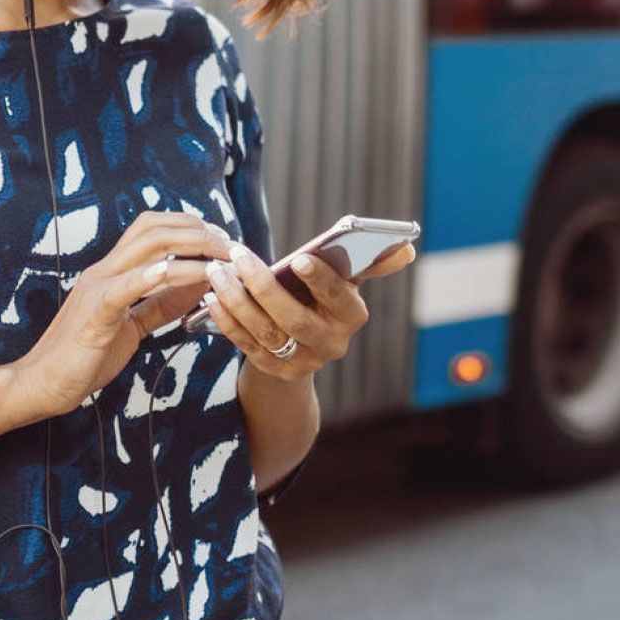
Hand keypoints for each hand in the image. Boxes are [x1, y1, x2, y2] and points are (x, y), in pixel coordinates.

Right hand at [0, 212, 233, 426]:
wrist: (41, 384)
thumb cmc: (83, 358)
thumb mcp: (130, 327)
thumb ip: (160, 305)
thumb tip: (196, 286)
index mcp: (111, 273)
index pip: (151, 229)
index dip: (189, 226)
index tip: (221, 239)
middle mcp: (103, 271)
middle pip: (154, 228)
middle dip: (198, 231)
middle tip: (230, 246)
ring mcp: (98, 288)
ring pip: (147, 247)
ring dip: (192, 248)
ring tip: (222, 259)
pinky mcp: (96, 313)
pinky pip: (130, 286)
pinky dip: (161, 275)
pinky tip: (189, 275)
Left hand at [199, 242, 398, 381]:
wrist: (301, 351)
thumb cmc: (320, 302)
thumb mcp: (345, 283)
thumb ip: (370, 264)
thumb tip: (407, 248)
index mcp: (352, 317)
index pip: (340, 298)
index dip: (321, 280)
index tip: (298, 257)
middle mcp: (330, 344)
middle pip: (295, 319)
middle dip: (264, 287)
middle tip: (238, 256)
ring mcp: (301, 362)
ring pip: (265, 332)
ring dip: (237, 300)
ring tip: (217, 271)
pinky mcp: (273, 371)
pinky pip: (245, 344)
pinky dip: (227, 320)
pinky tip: (211, 296)